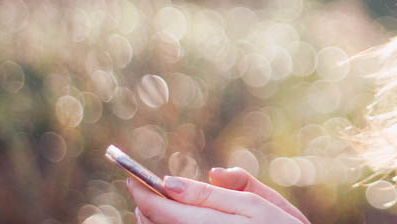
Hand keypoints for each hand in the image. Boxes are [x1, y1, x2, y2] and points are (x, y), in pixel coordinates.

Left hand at [127, 167, 310, 223]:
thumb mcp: (263, 206)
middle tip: (145, 190)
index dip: (144, 192)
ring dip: (155, 221)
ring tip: (160, 207)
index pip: (163, 210)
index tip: (133, 178)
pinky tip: (177, 222)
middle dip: (147, 207)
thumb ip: (228, 189)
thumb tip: (192, 177)